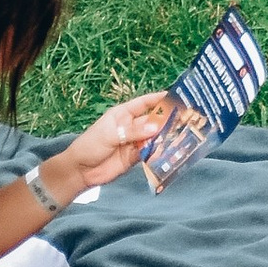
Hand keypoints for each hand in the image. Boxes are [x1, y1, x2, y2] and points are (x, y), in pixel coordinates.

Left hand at [50, 89, 174, 192]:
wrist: (81, 170)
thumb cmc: (91, 144)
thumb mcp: (110, 134)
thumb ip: (133, 131)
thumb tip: (156, 127)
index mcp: (123, 114)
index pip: (144, 103)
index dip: (158, 99)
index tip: (175, 96)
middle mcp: (131, 126)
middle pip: (152, 120)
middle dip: (167, 119)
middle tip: (185, 119)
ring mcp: (134, 142)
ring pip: (154, 137)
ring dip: (165, 137)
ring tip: (182, 136)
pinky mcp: (135, 157)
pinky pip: (150, 152)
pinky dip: (159, 152)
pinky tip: (169, 152)